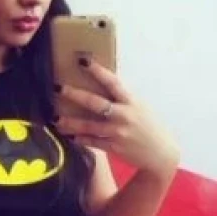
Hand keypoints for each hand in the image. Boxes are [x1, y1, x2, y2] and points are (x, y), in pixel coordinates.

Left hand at [52, 57, 180, 174]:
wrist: (161, 154)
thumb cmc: (149, 128)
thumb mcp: (139, 109)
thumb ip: (122, 100)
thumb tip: (101, 89)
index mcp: (131, 101)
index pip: (112, 82)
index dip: (97, 71)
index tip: (82, 60)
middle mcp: (124, 115)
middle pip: (95, 102)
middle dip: (75, 95)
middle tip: (58, 88)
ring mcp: (118, 132)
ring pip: (88, 125)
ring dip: (70, 122)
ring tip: (55, 119)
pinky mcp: (114, 147)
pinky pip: (92, 142)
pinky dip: (80, 139)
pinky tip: (69, 136)